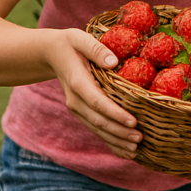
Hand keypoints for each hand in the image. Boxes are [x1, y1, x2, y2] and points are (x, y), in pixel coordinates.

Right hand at [47, 28, 141, 159]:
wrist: (50, 54)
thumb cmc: (69, 44)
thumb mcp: (80, 39)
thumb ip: (96, 49)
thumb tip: (113, 62)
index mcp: (77, 82)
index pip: (97, 102)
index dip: (115, 113)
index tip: (132, 122)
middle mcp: (75, 100)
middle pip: (98, 121)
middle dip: (119, 132)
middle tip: (139, 138)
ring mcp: (77, 108)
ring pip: (96, 129)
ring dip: (115, 140)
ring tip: (135, 149)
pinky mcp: (80, 111)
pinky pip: (95, 128)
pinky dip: (109, 141)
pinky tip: (124, 151)